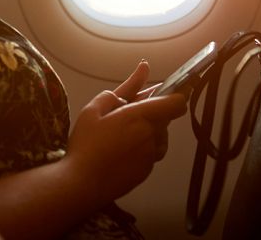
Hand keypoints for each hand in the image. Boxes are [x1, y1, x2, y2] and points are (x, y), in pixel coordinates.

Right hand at [63, 61, 186, 203]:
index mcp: (139, 116)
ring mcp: (151, 156)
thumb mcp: (91, 111)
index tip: (171, 92)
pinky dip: (143, 148)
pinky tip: (121, 151)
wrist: (83, 183)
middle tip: (128, 114)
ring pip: (160, 136)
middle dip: (152, 113)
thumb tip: (136, 77)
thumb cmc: (85, 144)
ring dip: (149, 131)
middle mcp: (151, 135)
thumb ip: (113, 94)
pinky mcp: (147, 171)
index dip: (177, 96)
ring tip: (121, 135)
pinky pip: (152, 153)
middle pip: (165, 119)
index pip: (175, 104)